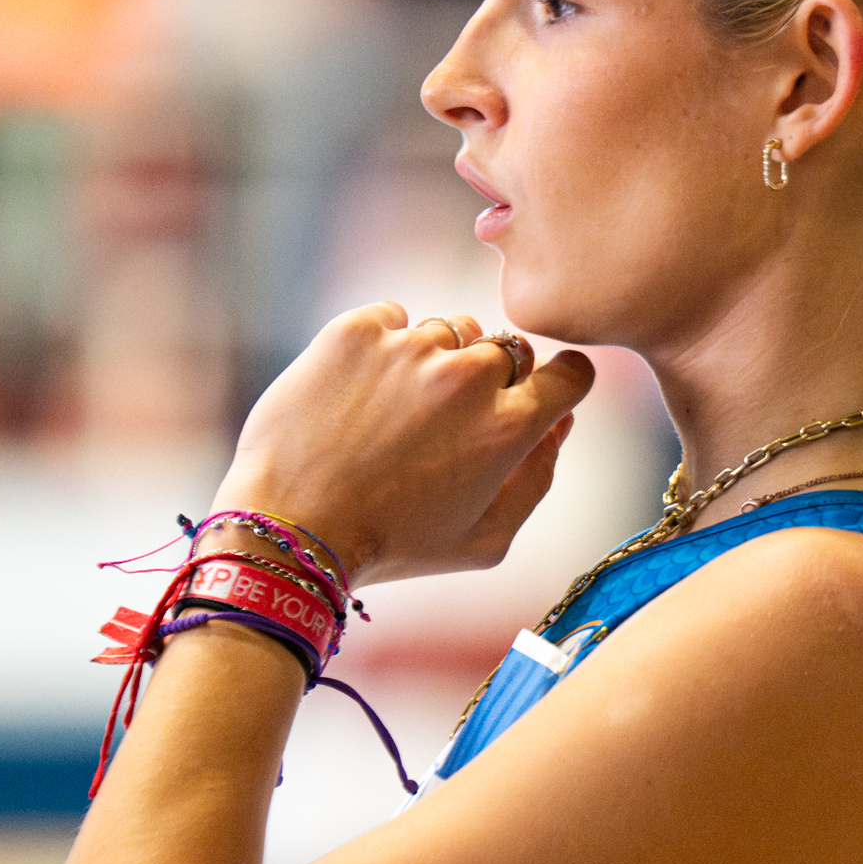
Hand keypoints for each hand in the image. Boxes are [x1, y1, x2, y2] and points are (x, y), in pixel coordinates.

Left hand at [209, 305, 594, 584]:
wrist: (291, 528)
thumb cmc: (391, 545)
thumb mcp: (484, 541)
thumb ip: (537, 478)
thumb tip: (560, 422)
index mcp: (508, 426)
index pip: (571, 372)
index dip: (559, 384)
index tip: (534, 395)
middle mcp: (468, 377)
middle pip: (508, 351)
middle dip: (489, 381)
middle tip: (444, 423)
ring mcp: (411, 347)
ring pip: (451, 331)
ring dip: (437, 361)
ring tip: (396, 409)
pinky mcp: (358, 331)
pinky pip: (393, 318)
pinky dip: (384, 345)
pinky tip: (362, 390)